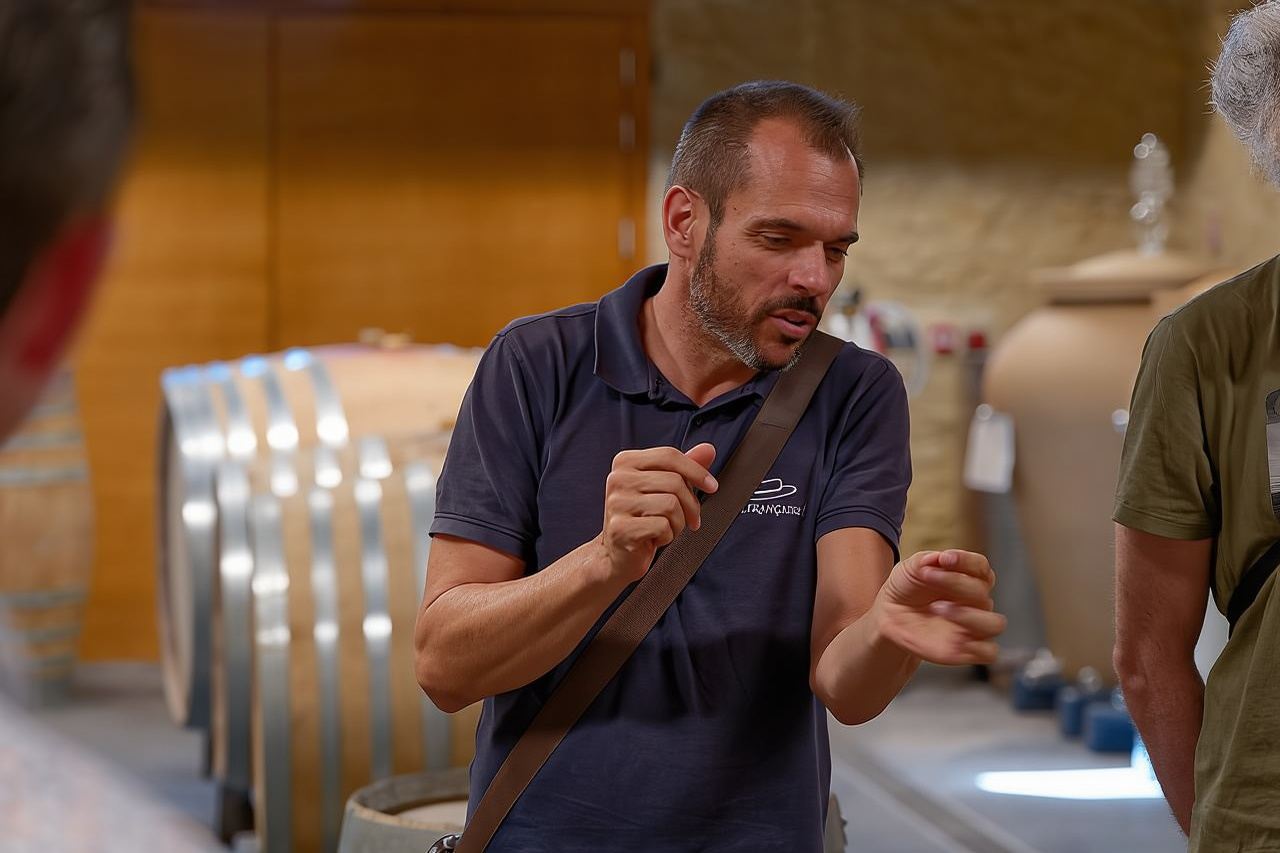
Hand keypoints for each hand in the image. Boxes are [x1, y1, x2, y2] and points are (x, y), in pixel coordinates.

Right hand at [599, 443, 717, 583]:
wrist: (619, 554)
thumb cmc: (643, 518)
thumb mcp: (664, 488)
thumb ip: (684, 467)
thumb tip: (708, 449)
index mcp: (626, 462)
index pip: (669, 455)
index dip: (696, 471)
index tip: (712, 486)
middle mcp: (618, 479)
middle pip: (674, 482)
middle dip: (690, 505)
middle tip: (688, 519)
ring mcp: (617, 503)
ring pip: (671, 505)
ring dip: (678, 523)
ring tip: (666, 528)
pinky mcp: (620, 528)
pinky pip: (662, 527)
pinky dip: (667, 536)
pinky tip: (655, 538)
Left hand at [874, 550, 1005, 665]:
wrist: (891, 615)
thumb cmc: (906, 588)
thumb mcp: (910, 567)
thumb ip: (925, 561)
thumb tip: (940, 559)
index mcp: (968, 578)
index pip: (981, 567)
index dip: (966, 561)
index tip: (944, 559)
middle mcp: (975, 602)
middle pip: (983, 593)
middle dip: (956, 583)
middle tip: (929, 578)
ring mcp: (973, 627)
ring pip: (996, 624)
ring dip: (969, 616)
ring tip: (939, 609)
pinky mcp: (967, 650)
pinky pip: (988, 652)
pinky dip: (976, 646)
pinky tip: (953, 638)